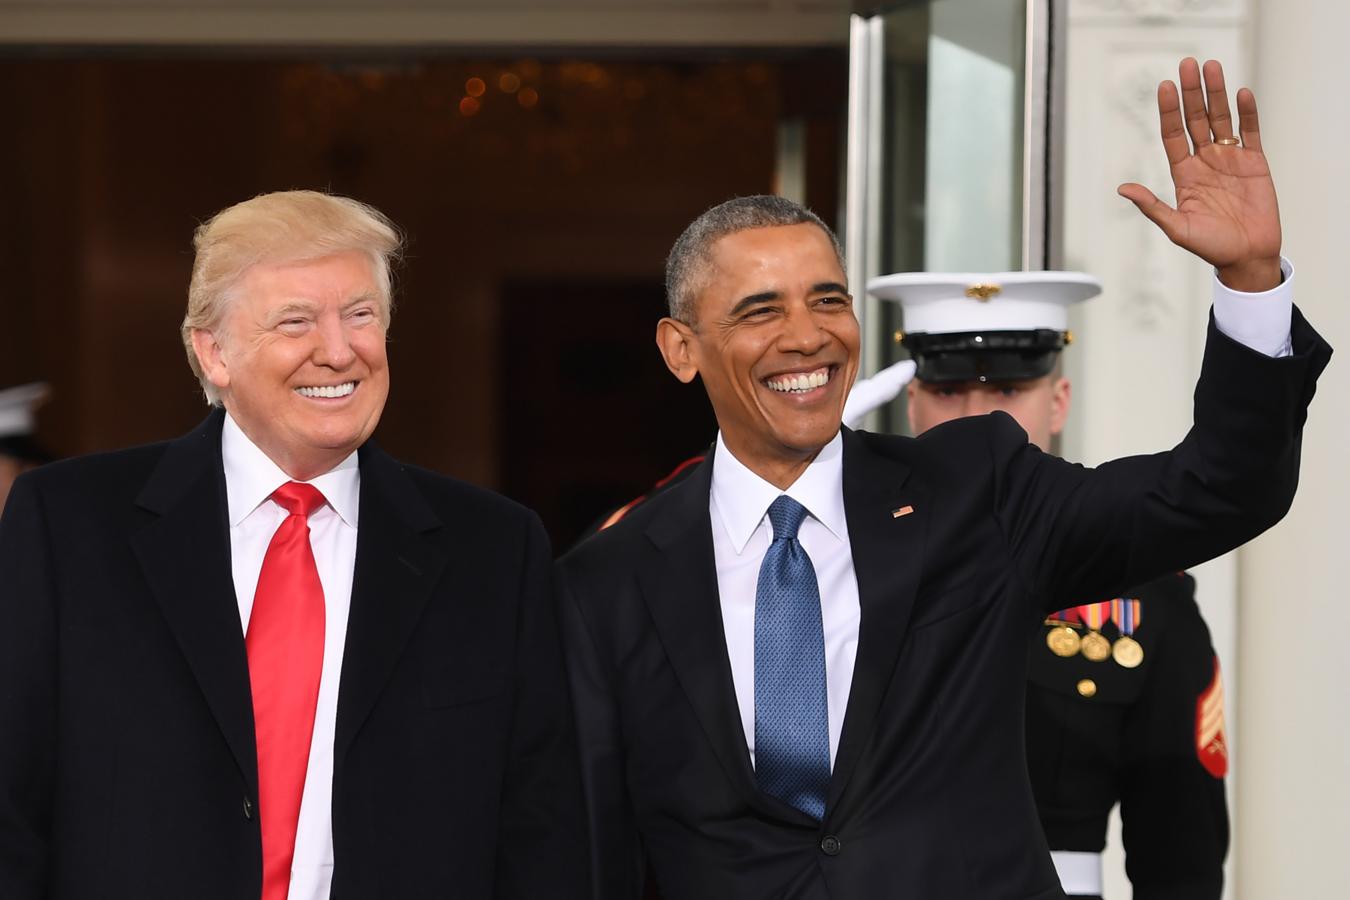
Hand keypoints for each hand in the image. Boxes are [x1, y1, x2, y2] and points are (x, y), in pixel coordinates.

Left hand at [1118, 58, 1281, 292]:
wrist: (1247, 257)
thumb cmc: (1211, 247)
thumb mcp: (1176, 227)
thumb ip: (1152, 206)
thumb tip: (1122, 189)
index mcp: (1184, 174)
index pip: (1173, 135)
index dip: (1169, 112)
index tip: (1164, 87)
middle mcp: (1205, 161)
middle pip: (1196, 120)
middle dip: (1192, 93)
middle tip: (1187, 64)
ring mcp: (1230, 160)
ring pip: (1221, 119)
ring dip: (1217, 94)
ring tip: (1211, 67)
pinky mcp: (1255, 163)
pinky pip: (1250, 132)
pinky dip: (1247, 113)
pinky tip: (1241, 93)